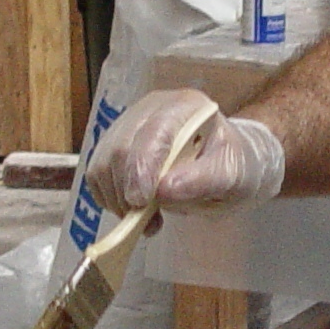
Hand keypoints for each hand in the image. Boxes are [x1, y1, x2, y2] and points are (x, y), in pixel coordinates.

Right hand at [85, 89, 285, 214]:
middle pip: (121, 147)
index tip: (140, 202)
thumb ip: (202, 180)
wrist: (225, 162)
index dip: (142, 167)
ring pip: (102, 162)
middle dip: (128, 190)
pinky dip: (109, 198)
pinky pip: (97, 174)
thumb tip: (165, 189)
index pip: (154, 131)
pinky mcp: (115, 144)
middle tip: (148, 222)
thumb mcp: (232, 175)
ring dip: (118, 199)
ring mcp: (130, 124)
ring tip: (146, 219)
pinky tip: (134, 211)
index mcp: (186, 107)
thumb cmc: (232, 164)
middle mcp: (153, 108)